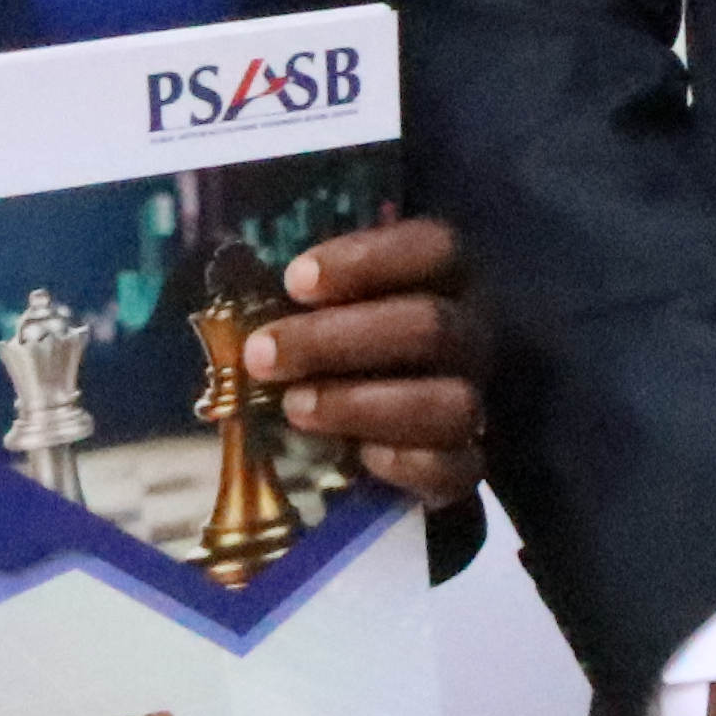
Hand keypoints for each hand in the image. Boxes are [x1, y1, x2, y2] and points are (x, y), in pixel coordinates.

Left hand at [242, 214, 490, 507]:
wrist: (389, 421)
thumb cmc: (346, 342)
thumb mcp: (330, 302)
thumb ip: (305, 290)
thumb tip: (239, 280)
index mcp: (447, 277)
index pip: (432, 248)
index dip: (367, 260)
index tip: (295, 280)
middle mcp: (472, 332)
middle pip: (430, 326)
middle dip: (336, 340)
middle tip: (262, 354)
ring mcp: (475, 399)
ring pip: (450, 403)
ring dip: (362, 405)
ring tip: (294, 407)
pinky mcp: (466, 463)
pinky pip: (455, 468)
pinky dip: (406, 464)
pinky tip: (359, 457)